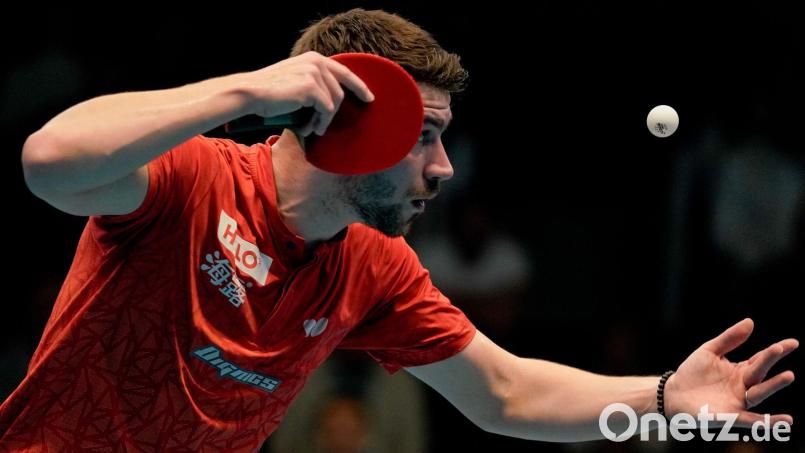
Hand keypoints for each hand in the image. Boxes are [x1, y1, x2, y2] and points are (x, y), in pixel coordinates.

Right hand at [241, 51, 374, 135]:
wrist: (251, 93)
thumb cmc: (270, 93)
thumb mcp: (295, 82)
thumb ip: (313, 85)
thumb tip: (331, 102)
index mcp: (313, 58)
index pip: (343, 71)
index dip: (358, 84)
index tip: (369, 96)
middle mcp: (316, 62)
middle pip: (342, 88)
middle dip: (346, 104)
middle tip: (355, 111)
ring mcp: (315, 73)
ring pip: (334, 101)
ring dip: (325, 119)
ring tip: (313, 129)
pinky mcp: (312, 87)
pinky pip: (326, 110)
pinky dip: (319, 122)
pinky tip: (308, 129)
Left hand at [664, 318, 796, 427]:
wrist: (673, 393)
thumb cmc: (693, 372)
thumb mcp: (710, 351)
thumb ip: (730, 338)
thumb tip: (750, 321)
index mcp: (741, 370)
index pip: (761, 359)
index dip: (776, 351)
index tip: (793, 342)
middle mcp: (744, 386)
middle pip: (760, 372)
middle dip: (770, 360)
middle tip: (781, 347)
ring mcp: (739, 401)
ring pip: (759, 393)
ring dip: (773, 385)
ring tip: (788, 375)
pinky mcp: (730, 416)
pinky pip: (752, 420)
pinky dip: (768, 421)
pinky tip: (786, 421)